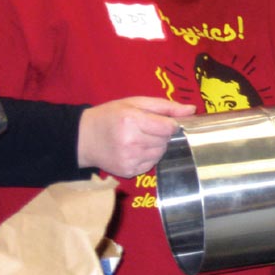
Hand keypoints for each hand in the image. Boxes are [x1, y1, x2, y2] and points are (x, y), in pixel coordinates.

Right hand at [77, 97, 195, 177]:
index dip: (171, 125)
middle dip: (162, 135)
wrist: (83, 138)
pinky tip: (136, 149)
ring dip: (157, 146)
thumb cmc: (110, 116)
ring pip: (160, 153)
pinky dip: (149, 157)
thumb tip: (192, 110)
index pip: (168, 128)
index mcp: (132, 120)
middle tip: (148, 129)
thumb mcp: (136, 103)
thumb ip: (166, 106)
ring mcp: (128, 158)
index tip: (165, 122)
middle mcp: (130, 141)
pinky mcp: (128, 171)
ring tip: (141, 138)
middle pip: (165, 141)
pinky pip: (151, 164)